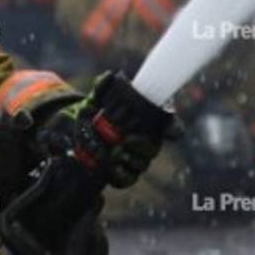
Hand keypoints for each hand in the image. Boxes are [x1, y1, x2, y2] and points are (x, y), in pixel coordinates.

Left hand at [38, 73, 169, 188]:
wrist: (80, 135)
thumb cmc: (97, 114)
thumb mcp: (97, 99)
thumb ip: (103, 87)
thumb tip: (109, 76)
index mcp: (148, 123)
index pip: (172, 126)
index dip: (174, 128)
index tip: (170, 130)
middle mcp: (147, 142)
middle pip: (153, 148)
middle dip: (141, 145)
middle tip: (125, 139)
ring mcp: (137, 159)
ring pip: (141, 164)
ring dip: (127, 159)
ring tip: (113, 152)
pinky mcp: (125, 173)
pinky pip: (128, 178)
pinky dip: (119, 173)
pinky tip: (110, 167)